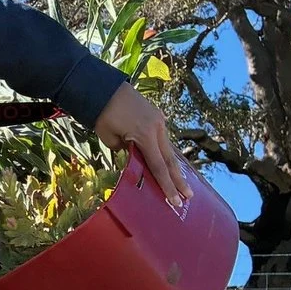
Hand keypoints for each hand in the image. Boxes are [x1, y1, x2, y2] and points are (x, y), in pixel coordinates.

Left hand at [91, 86, 191, 210]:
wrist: (104, 88)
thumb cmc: (102, 115)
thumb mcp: (110, 139)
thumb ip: (126, 151)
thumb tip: (136, 158)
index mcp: (145, 136)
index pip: (159, 167)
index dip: (166, 186)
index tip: (174, 201)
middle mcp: (157, 128)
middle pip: (170, 160)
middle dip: (178, 180)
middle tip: (187, 197)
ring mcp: (159, 120)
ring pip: (168, 148)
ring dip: (174, 167)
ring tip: (181, 184)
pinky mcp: (157, 116)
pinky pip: (163, 138)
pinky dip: (165, 152)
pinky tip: (169, 163)